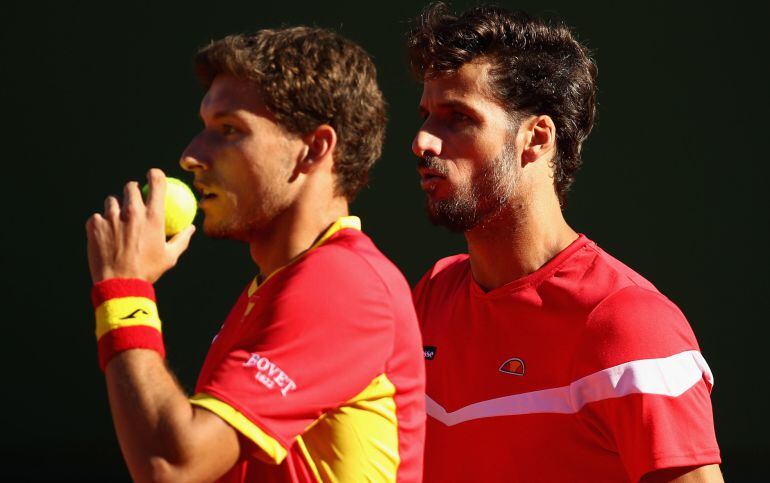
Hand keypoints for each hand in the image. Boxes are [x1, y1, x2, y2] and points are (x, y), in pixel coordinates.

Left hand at [86, 168, 194, 283]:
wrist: (119, 285)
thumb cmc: (148, 271)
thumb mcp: (170, 257)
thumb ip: (182, 238)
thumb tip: (191, 227)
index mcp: (152, 217)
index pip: (156, 182)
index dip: (155, 174)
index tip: (153, 175)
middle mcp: (132, 212)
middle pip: (131, 187)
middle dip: (133, 189)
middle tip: (133, 198)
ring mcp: (111, 217)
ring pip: (112, 200)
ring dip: (116, 207)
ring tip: (118, 220)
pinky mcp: (94, 224)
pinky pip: (98, 217)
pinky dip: (102, 223)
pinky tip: (106, 235)